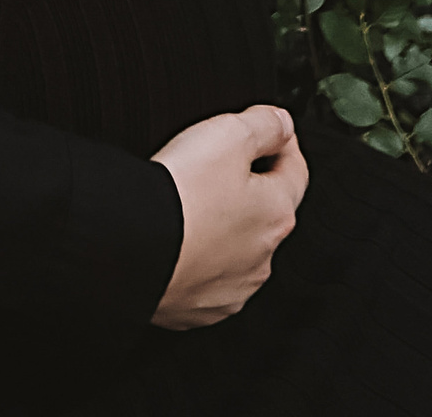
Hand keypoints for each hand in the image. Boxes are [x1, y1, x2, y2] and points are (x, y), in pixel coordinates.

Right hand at [150, 104, 306, 329]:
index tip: (271, 131)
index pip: (296, 171)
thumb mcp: (227, 134)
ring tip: (192, 205)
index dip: (282, 142)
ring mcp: (234, 286)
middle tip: (219, 167)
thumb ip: (263, 123)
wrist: (135, 247)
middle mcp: (264, 257)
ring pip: (239, 249)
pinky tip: (179, 241)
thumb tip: (282, 123)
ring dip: (225, 228)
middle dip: (250, 189)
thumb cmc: (181, 194)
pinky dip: (200, 259)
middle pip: (267, 212)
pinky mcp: (202, 307)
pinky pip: (209, 277)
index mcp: (276, 213)